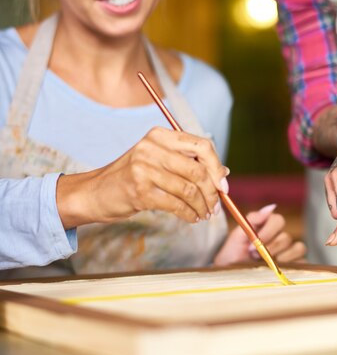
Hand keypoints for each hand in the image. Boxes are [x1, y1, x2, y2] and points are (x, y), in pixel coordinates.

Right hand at [57, 127, 227, 227]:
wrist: (94, 193)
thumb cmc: (132, 177)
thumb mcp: (159, 161)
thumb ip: (188, 163)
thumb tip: (224, 173)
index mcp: (160, 135)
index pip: (201, 146)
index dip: (217, 167)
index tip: (223, 185)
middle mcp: (152, 148)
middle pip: (198, 170)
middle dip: (212, 192)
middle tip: (215, 206)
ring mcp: (144, 168)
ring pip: (189, 190)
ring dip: (202, 206)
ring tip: (204, 214)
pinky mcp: (140, 191)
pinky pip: (176, 205)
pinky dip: (189, 214)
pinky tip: (192, 218)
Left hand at [213, 204, 306, 265]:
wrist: (231, 275)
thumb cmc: (233, 255)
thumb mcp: (237, 236)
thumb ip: (253, 219)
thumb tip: (272, 207)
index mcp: (268, 227)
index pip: (278, 220)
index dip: (267, 232)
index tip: (252, 244)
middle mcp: (281, 238)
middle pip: (286, 237)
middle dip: (269, 248)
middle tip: (254, 257)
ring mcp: (289, 252)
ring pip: (298, 248)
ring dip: (280, 258)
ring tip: (265, 265)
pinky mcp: (296, 265)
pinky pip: (303, 261)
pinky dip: (292, 266)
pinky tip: (277, 271)